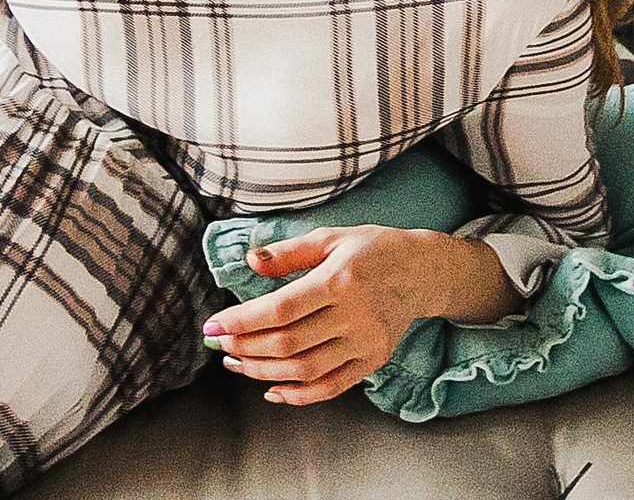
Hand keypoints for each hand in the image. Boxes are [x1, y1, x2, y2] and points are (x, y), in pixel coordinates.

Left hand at [201, 227, 479, 404]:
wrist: (422, 271)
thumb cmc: (371, 249)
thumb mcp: (331, 237)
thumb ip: (288, 252)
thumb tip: (250, 261)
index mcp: (340, 279)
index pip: (281, 309)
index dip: (241, 322)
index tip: (212, 326)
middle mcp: (355, 314)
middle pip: (288, 344)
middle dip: (246, 348)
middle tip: (219, 345)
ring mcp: (366, 342)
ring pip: (305, 370)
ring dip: (263, 372)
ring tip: (237, 364)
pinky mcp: (373, 360)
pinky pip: (331, 387)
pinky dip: (298, 395)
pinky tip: (272, 390)